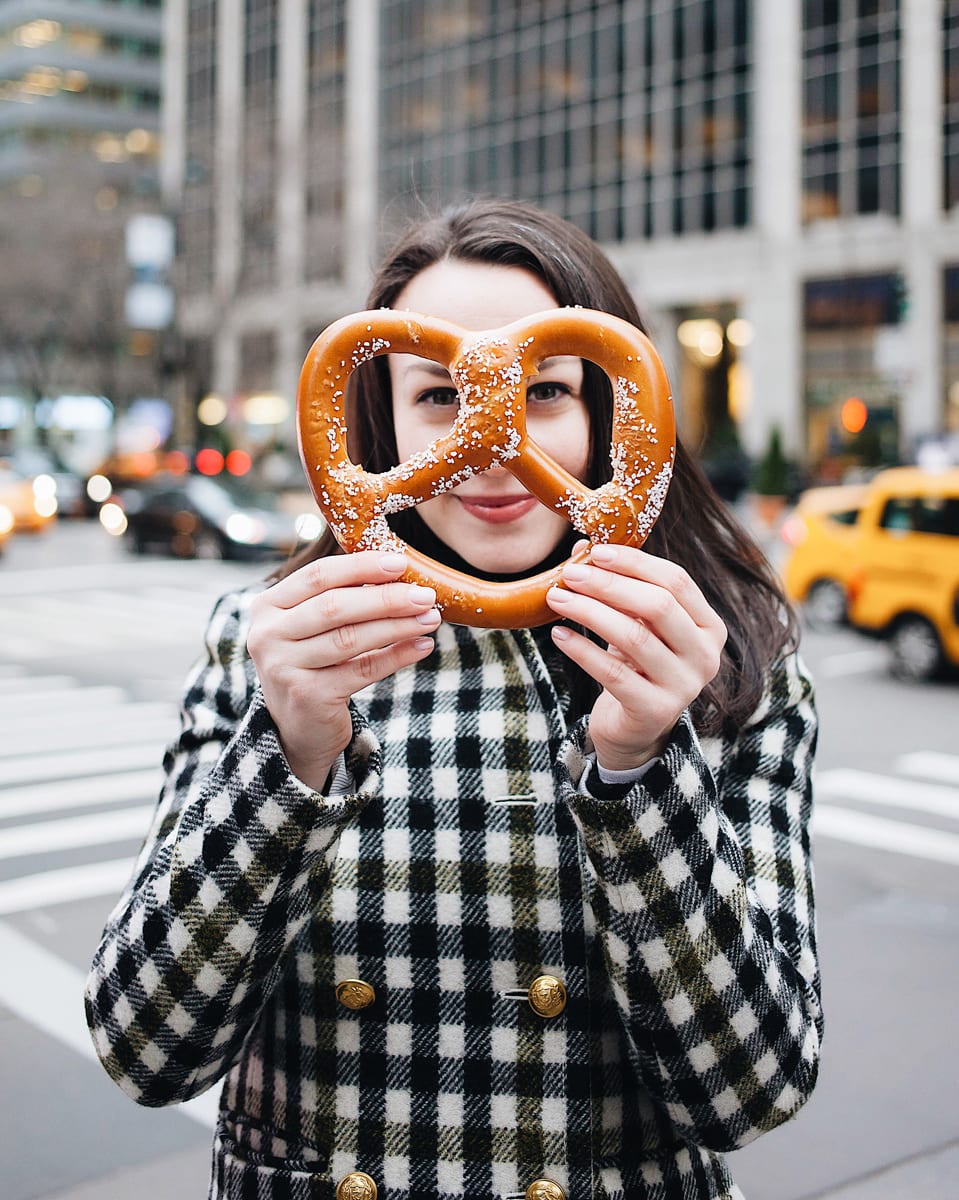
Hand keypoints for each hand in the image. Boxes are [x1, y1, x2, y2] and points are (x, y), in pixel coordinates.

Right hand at [246, 551, 440, 788]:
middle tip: (425, 594)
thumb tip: (400, 572)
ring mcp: (285, 667)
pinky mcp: (309, 696)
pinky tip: (422, 646)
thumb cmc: (313, 663)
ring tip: (430, 618)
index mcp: (268, 606)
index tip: (401, 563)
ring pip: (350, 638)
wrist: (297, 726)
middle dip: (386, 598)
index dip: (361, 566)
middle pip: (335, 606)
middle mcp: (268, 635)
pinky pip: (363, 670)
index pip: (318, 576)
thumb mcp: (314, 626)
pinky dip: (397, 656)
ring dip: (397, 626)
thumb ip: (342, 596)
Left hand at [545, 543, 725, 771]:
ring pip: (634, 638)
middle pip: (658, 606)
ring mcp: (684, 686)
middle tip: (570, 574)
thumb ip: (618, 586)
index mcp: (708, 626)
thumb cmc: (637, 665)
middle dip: (609, 585)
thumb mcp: (635, 624)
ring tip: (556, 598)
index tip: (597, 551)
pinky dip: (582, 650)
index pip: (677, 581)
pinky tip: (559, 634)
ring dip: (589, 612)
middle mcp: (705, 655)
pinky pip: (613, 673)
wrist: (635, 728)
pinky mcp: (655, 710)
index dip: (636, 562)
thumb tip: (582, 548)